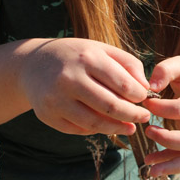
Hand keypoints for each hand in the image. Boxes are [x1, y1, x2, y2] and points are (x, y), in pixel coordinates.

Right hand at [19, 38, 150, 134]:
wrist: (33, 64)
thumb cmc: (77, 56)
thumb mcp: (102, 49)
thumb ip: (128, 64)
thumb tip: (146, 87)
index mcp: (88, 58)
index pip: (122, 84)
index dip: (139, 95)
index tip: (145, 98)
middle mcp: (69, 78)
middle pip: (110, 106)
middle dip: (133, 114)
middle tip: (144, 117)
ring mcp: (56, 99)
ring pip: (95, 122)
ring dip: (117, 128)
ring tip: (131, 127)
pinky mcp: (47, 115)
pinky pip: (78, 129)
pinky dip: (96, 129)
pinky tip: (107, 126)